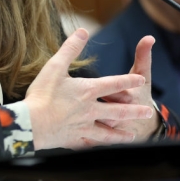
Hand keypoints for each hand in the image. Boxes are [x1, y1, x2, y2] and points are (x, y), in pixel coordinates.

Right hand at [24, 28, 154, 150]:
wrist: (31, 124)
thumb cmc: (42, 93)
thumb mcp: (55, 66)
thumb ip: (70, 48)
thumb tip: (82, 31)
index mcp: (87, 90)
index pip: (114, 83)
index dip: (128, 80)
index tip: (140, 80)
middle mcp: (90, 109)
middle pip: (118, 110)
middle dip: (135, 111)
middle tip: (148, 112)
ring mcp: (84, 126)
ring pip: (108, 132)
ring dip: (121, 135)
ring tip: (131, 136)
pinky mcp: (75, 140)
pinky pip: (92, 144)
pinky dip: (100, 146)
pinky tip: (104, 149)